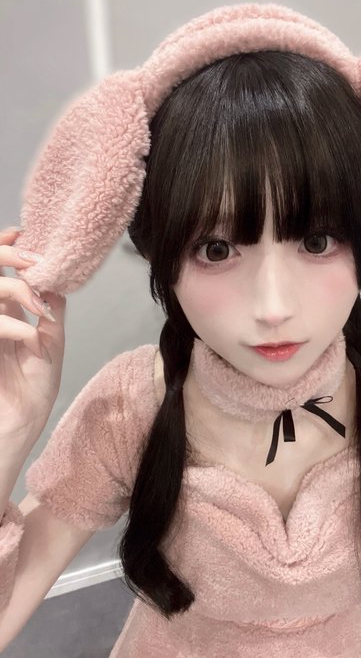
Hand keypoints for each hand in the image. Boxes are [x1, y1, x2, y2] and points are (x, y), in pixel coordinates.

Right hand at [0, 228, 65, 455]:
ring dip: (16, 289)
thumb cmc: (33, 389)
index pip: (0, 270)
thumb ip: (51, 312)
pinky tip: (32, 338)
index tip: (23, 232)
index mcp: (6, 312)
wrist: (20, 425)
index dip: (6, 247)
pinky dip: (14, 326)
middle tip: (34, 261)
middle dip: (8, 256)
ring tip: (40, 308)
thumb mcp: (51, 344)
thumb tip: (58, 282)